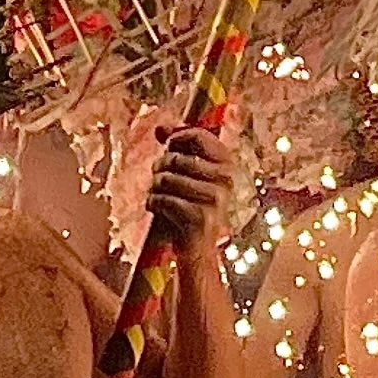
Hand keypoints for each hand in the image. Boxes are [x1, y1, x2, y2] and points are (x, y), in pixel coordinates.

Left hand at [146, 125, 239, 249]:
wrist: (197, 248)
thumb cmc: (189, 205)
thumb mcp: (188, 174)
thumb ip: (177, 148)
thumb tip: (160, 128)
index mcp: (225, 164)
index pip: (199, 136)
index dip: (177, 137)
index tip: (167, 145)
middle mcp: (225, 179)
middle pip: (176, 158)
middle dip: (159, 167)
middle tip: (158, 178)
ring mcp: (214, 199)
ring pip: (166, 179)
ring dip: (154, 187)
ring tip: (157, 194)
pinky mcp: (199, 217)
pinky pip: (163, 199)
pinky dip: (152, 202)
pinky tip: (155, 208)